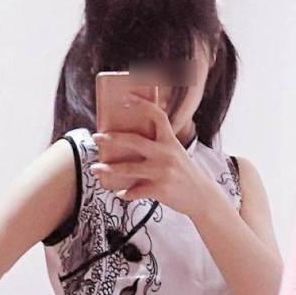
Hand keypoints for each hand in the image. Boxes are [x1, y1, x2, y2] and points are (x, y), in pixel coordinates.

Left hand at [89, 93, 211, 215]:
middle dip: (112, 138)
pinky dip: (125, 193)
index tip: (125, 98)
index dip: (141, 104)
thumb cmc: (184, 173)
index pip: (157, 116)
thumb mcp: (176, 153)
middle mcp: (166, 153)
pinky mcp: (159, 189)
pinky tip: (120, 193)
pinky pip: (135, 191)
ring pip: (129, 168)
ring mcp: (162, 172)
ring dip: (108, 169)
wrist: (201, 196)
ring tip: (94, 168)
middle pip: (134, 141)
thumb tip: (131, 139)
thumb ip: (159, 144)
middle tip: (96, 137)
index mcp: (170, 141)